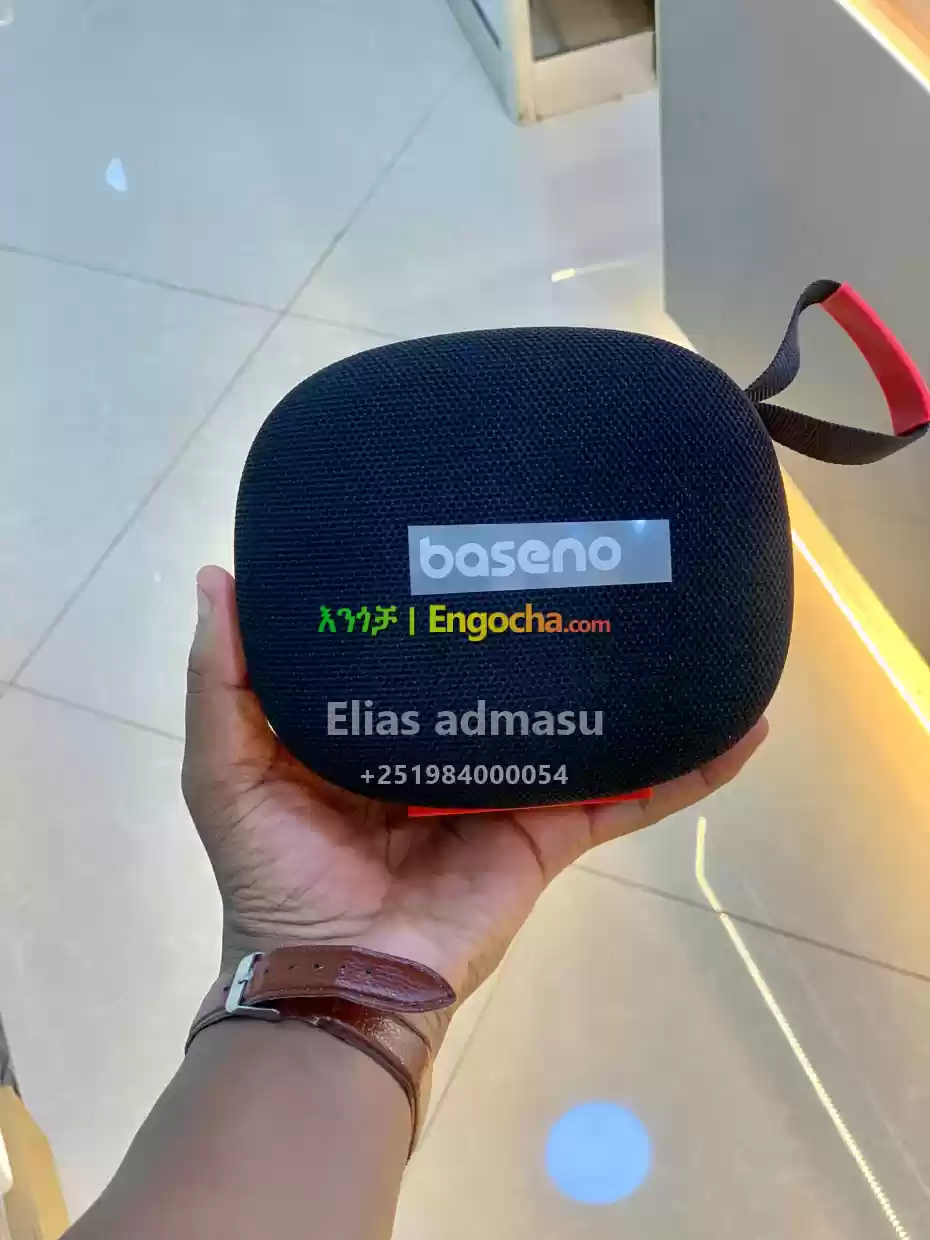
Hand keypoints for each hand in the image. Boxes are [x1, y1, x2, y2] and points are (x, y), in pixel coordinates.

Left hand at [183, 566, 767, 1024]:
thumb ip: (224, 678)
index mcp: (377, 721)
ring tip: (674, 611)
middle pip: (506, 673)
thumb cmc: (276, 871)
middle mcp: (449, 745)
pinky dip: (685, 769)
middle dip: (541, 622)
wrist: (338, 982)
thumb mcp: (227, 767)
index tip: (469, 527)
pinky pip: (629, 796)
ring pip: (577, 723)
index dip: (440, 591)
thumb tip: (219, 574)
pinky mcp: (551, 833)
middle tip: (579, 546)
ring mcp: (508, 787)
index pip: (415, 641)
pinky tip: (739, 726)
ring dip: (627, 682)